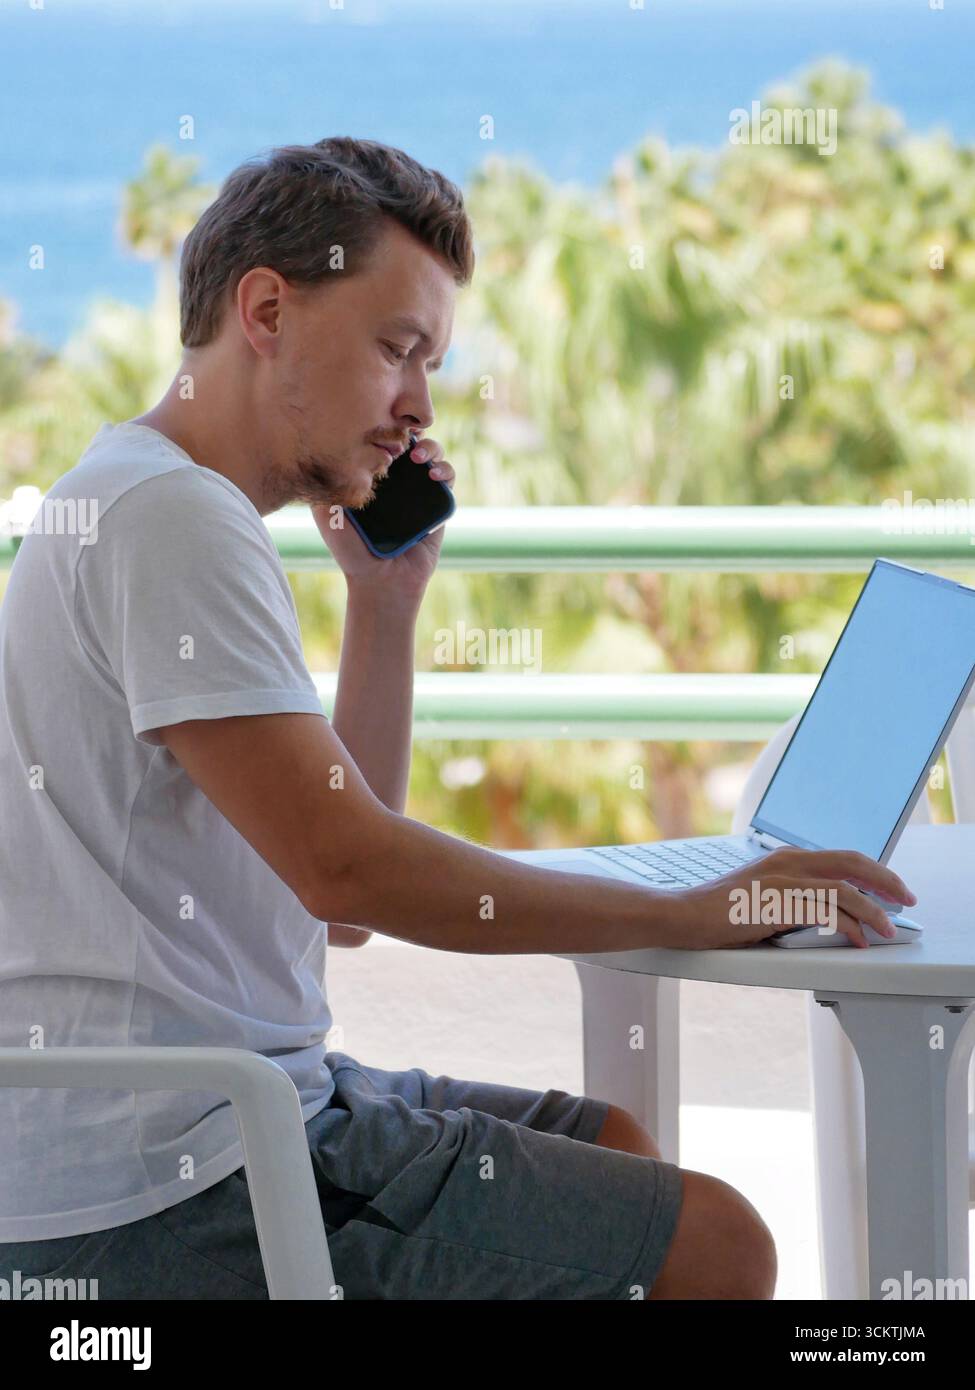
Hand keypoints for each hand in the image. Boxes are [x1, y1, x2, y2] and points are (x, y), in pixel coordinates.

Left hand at [310, 436, 454, 603]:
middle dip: (411, 432)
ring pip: (432, 454)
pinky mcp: (438, 505)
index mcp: (372, 476)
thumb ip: (324, 486)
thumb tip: (321, 450)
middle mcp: (397, 480)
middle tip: (405, 441)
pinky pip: (448, 479)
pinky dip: (446, 470)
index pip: (382, 440)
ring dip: (432, 447)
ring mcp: (419, 490)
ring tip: (421, 458)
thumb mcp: (327, 515)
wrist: (380, 581)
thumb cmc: (351, 551)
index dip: (385, 428)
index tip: (381, 429)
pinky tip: (435, 475)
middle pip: (409, 442)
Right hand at [664, 848, 916, 950]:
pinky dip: (850, 926)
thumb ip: (794, 899)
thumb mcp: (762, 897)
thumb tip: (829, 915)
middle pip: (853, 863)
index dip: (873, 871)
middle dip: (886, 881)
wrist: (684, 915)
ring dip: (874, 910)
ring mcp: (783, 879)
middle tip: (906, 899)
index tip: (891, 888)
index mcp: (785, 857)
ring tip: (888, 929)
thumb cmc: (718, 913)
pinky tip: (858, 939)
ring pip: (846, 889)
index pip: (842, 857)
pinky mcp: (779, 901)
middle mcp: (787, 861)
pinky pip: (827, 911)